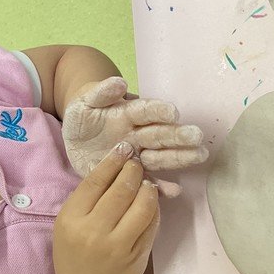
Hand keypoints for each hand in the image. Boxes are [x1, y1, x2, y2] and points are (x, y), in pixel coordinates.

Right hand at [53, 143, 159, 273]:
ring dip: (147, 188)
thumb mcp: (67, 226)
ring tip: (145, 183)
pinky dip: (154, 208)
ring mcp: (118, 245)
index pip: (94, 183)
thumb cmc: (73, 256)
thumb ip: (86, 200)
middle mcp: (93, 232)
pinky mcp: (138, 255)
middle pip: (121, 190)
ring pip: (142, 205)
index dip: (111, 162)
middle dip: (133, 171)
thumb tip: (113, 168)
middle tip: (136, 163)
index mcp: (71, 221)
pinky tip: (149, 202)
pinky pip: (152, 223)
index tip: (122, 149)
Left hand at [62, 77, 207, 197]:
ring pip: (158, 157)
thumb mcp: (85, 102)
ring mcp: (135, 156)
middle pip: (159, 135)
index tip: (172, 112)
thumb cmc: (83, 114)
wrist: (75, 136)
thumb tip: (119, 82)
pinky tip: (174, 191)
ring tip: (199, 156)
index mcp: (127, 114)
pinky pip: (145, 181)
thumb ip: (101, 93)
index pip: (145, 111)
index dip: (158, 111)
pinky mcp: (129, 175)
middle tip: (196, 136)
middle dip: (177, 135)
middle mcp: (137, 135)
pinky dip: (160, 187)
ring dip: (178, 157)